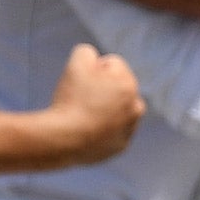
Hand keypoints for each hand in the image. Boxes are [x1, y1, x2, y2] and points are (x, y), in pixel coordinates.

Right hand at [47, 43, 143, 163]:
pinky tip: (85, 131)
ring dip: (104, 109)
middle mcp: (136, 107)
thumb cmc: (71, 99)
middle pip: (116, 88)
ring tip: (82, 115)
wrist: (63, 140)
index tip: (80, 83)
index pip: (111, 64)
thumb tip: (93, 59)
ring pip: (115, 111)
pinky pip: (110, 132)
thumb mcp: (77, 61)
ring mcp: (129, 129)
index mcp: (130, 85)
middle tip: (80, 99)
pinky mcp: (120, 147)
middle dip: (102, 88)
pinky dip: (101, 130)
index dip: (91, 69)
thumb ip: (88, 51)